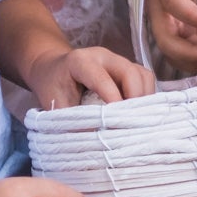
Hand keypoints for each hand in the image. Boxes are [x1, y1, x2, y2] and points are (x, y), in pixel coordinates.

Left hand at [22, 46, 155, 111]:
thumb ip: (72, 120)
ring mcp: (117, 60)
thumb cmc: (51, 86)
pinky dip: (145, 96)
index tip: (116, 123)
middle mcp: (102, 56)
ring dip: (144, 98)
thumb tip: (95, 140)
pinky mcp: (126, 68)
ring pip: (142, 75)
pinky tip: (137, 113)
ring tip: (137, 120)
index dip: (112, 100)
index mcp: (80, 62)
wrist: (51, 68)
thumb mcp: (53, 104)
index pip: (102, 78)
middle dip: (135, 99)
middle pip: (130, 72)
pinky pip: (144, 79)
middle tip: (131, 124)